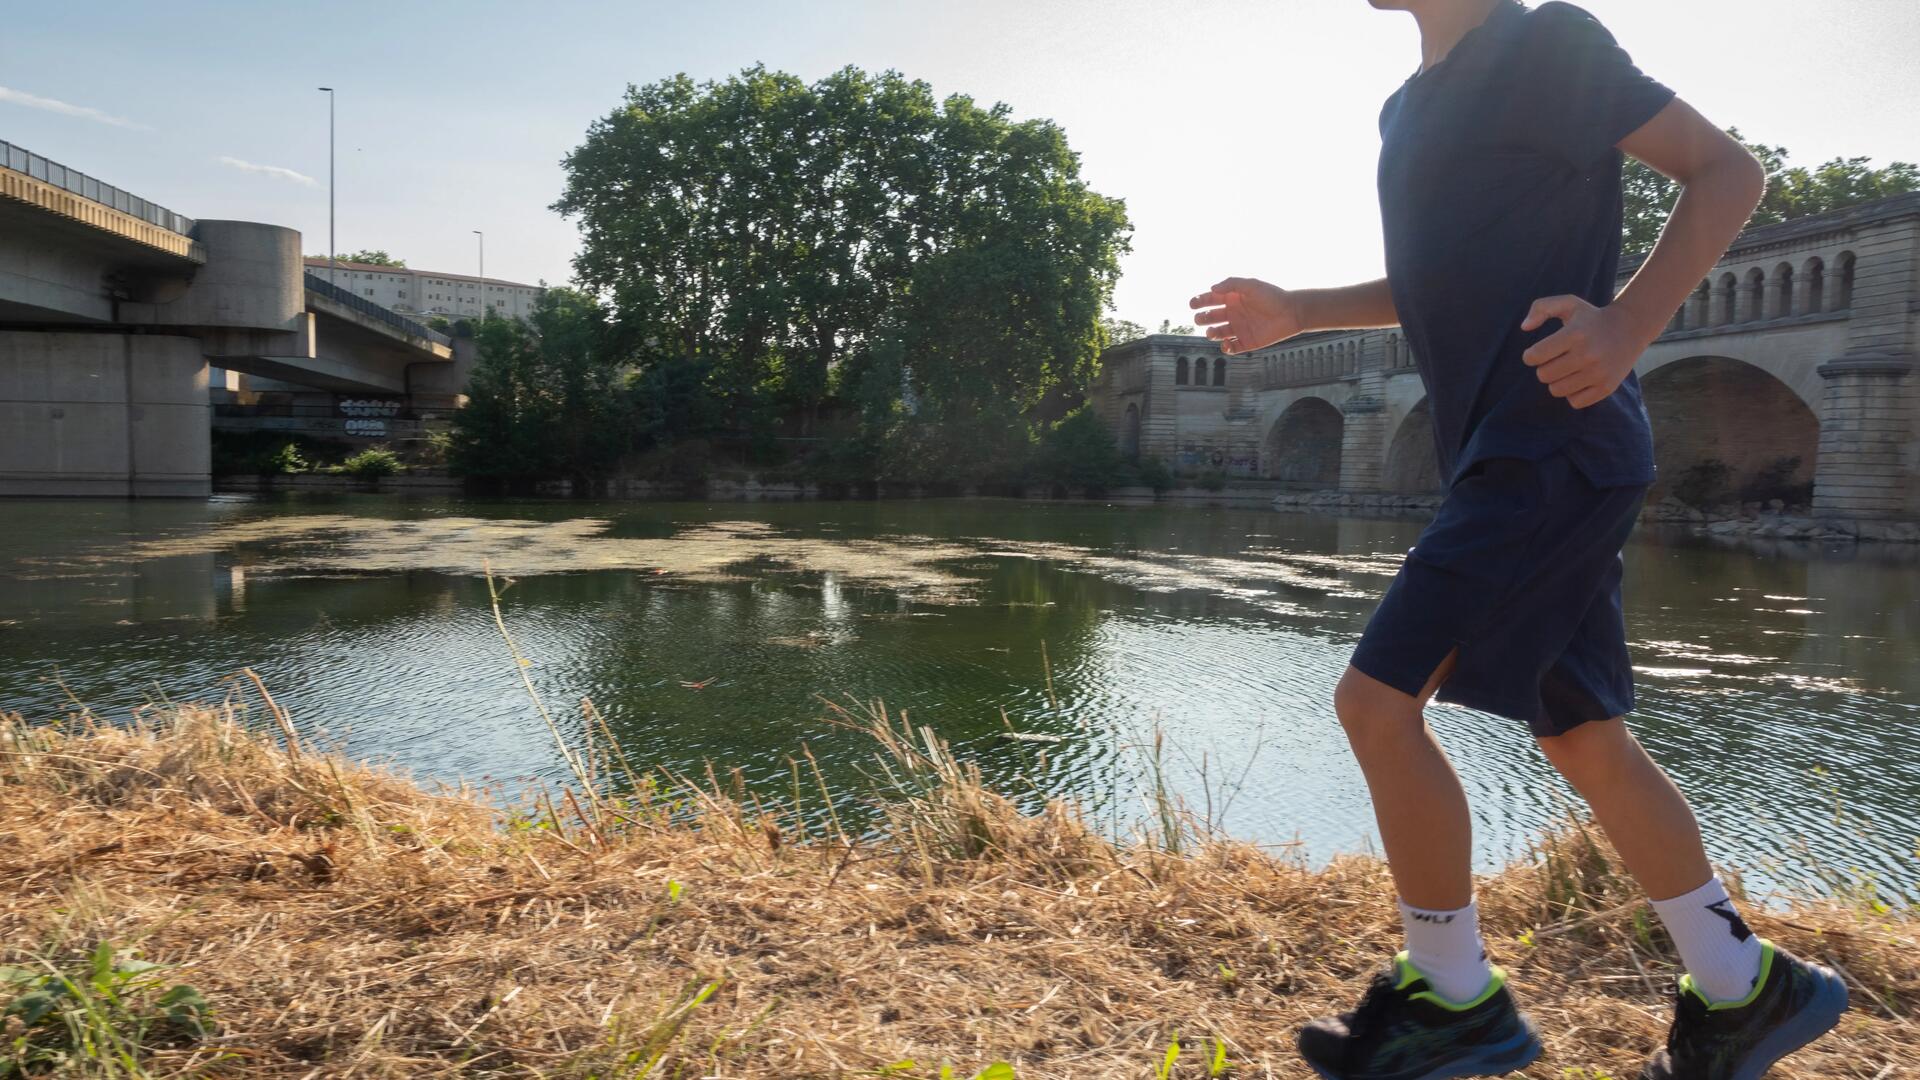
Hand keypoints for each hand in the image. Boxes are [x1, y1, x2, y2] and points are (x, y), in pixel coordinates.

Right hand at [1189, 277, 1301, 354]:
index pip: (1210, 300)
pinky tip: (1226, 343)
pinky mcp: (1247, 342)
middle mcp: (1234, 313)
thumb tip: (1212, 289)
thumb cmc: (1271, 296)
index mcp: (1232, 299)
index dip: (1199, 302)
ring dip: (1211, 333)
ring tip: (1211, 332)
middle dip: (1202, 319)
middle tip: (1201, 319)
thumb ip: (1231, 284)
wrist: (1291, 312)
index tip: (1192, 304)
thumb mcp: (1250, 285)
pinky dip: (1225, 348)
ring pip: (1218, 333)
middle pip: (1211, 317)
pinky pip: (1231, 348)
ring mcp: (1240, 328)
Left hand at [1520, 295, 1655, 408]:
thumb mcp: (1568, 303)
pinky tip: (1580, 379)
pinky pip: (1575, 402)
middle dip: (1544, 368)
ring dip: (1557, 381)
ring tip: (1568, 369)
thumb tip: (1524, 327)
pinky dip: (1573, 393)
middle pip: (1544, 375)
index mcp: (1575, 333)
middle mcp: (1588, 354)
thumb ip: (1541, 307)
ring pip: (1556, 390)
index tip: (1540, 352)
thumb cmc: (1591, 318)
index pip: (1535, 356)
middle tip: (1556, 360)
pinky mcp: (1606, 387)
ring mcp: (1599, 373)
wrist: (1630, 327)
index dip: (1531, 355)